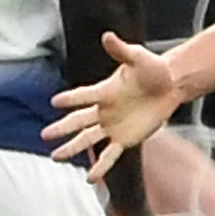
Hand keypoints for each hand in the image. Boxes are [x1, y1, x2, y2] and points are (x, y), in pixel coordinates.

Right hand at [46, 32, 181, 176]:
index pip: (83, 96)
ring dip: (72, 148)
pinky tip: (90, 179)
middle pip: (78, 121)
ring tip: (55, 157)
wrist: (170, 85)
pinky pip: (110, 155)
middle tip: (44, 135)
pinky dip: (101, 167)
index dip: (71, 99)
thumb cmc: (153, 69)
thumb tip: (107, 36)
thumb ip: (121, 50)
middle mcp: (104, 110)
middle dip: (62, 129)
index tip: (54, 102)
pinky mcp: (125, 139)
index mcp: (104, 91)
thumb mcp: (138, 57)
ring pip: (88, 140)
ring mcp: (113, 126)